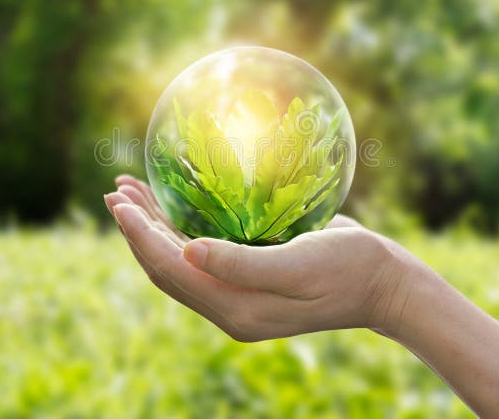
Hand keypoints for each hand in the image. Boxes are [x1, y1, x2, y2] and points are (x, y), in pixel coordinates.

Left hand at [104, 175, 427, 341]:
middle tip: (115, 190)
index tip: (119, 202)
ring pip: (180, 260)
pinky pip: (203, 254)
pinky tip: (174, 204)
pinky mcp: (249, 278)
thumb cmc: (348, 268)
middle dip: (137, 230)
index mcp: (236, 308)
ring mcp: (239, 294)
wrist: (383, 283)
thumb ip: (241, 264)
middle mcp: (230, 305)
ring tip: (131, 191)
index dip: (140, 237)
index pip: (171, 271)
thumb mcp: (299, 264)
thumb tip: (187, 253)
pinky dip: (181, 228)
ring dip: (154, 226)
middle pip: (167, 267)